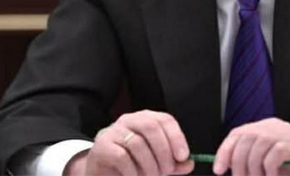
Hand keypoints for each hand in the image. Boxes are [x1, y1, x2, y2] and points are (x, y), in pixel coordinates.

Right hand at [71, 110, 194, 175]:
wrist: (100, 172)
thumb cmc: (130, 166)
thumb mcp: (155, 163)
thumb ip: (172, 163)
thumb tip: (189, 164)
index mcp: (145, 119)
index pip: (164, 119)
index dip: (176, 137)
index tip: (183, 156)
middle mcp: (129, 120)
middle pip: (151, 127)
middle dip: (163, 151)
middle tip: (166, 172)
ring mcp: (114, 131)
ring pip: (137, 143)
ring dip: (149, 165)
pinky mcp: (102, 146)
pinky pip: (122, 156)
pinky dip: (133, 171)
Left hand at [213, 118, 289, 175]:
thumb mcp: (270, 162)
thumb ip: (252, 160)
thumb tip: (228, 168)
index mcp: (266, 127)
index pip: (237, 133)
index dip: (224, 151)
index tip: (219, 170)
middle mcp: (274, 126)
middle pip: (244, 140)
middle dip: (239, 166)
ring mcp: (286, 133)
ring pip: (256, 149)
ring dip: (254, 172)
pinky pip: (273, 157)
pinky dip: (269, 172)